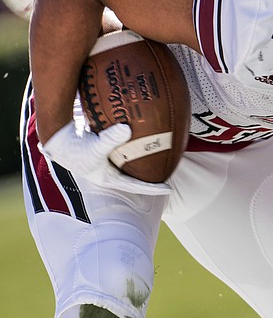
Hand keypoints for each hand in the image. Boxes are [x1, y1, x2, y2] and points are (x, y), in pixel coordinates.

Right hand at [41, 122, 170, 195]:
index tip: (169, 189)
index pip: (136, 186)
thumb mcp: (94, 147)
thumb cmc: (74, 148)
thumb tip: (127, 129)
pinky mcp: (105, 150)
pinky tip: (145, 136)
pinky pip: (125, 150)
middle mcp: (109, 172)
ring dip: (144, 161)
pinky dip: (134, 145)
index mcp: (109, 178)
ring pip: (131, 164)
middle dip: (152, 176)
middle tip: (170, 172)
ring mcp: (107, 162)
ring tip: (162, 156)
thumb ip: (110, 139)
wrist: (57, 139)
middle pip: (136, 177)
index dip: (153, 188)